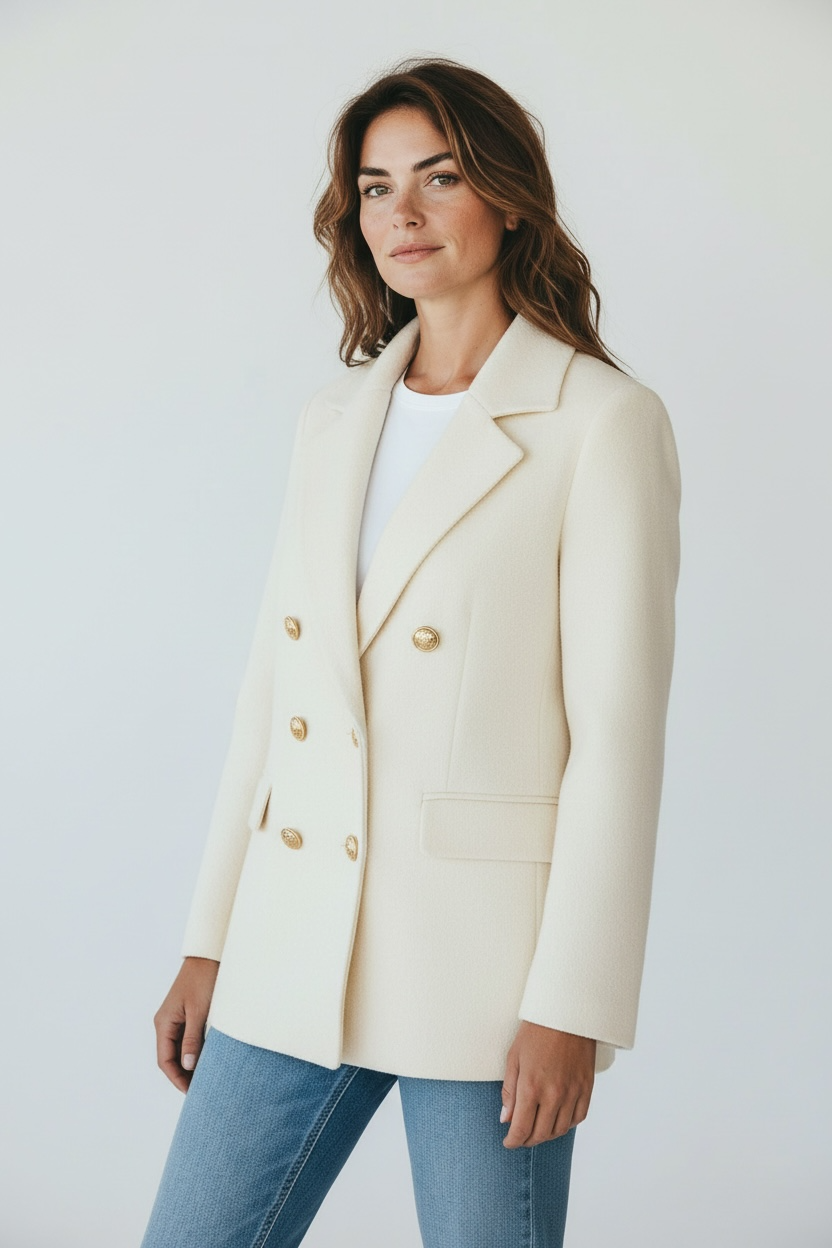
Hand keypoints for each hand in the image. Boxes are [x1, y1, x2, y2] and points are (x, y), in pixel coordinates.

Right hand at [153, 956, 219, 1092]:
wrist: (208, 956)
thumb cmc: (203, 980)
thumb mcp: (199, 1011)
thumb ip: (192, 1039)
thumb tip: (188, 1065)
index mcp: (163, 1023)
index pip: (165, 1060)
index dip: (177, 1078)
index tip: (191, 1092)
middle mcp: (165, 1023)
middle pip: (170, 1058)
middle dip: (183, 1075)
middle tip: (201, 1090)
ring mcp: (175, 1019)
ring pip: (178, 1049)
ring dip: (189, 1064)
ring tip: (206, 1078)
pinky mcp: (185, 1015)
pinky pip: (186, 1039)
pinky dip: (194, 1051)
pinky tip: (208, 1059)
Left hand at [500, 1021, 595, 1147]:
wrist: (566, 1013)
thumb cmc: (536, 1032)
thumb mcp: (514, 1058)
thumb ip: (509, 1091)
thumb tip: (506, 1119)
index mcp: (531, 1087)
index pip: (521, 1129)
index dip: (513, 1141)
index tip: (508, 1142)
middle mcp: (553, 1095)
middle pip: (540, 1134)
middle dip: (527, 1140)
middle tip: (520, 1137)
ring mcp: (573, 1092)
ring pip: (560, 1130)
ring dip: (546, 1134)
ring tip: (537, 1129)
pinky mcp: (587, 1088)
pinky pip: (578, 1117)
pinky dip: (567, 1124)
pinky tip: (558, 1119)